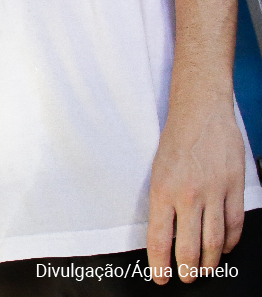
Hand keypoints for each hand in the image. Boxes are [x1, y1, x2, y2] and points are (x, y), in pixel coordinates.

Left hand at [147, 94, 244, 283]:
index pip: (159, 239)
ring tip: (203, 270)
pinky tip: (224, 249)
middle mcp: (188, 196)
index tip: (161, 278)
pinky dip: (230, 242)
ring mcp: (214, 193)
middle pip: (188, 246)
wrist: (200, 113)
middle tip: (185, 279)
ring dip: (208, 261)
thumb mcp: (156, 172)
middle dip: (186, 269)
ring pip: (213, 240)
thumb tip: (163, 232)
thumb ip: (161, 202)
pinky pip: (234, 224)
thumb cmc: (174, 140)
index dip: (160, 264)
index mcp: (161, 191)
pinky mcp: (234, 187)